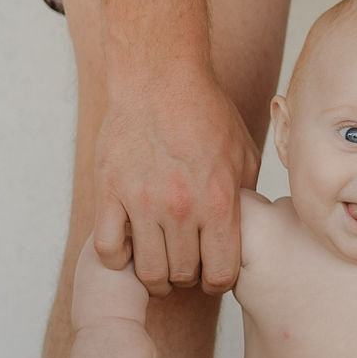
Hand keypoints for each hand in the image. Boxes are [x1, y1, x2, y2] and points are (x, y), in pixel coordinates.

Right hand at [93, 69, 259, 297]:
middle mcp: (181, 208)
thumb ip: (245, 198)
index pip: (221, 274)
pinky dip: (119, 258)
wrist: (159, 76)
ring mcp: (142, 202)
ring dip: (154, 276)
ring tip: (157, 264)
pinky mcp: (110, 192)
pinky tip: (129, 246)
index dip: (217, 282)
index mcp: (218, 202)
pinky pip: (108, 249)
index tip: (211, 273)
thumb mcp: (243, 154)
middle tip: (184, 264)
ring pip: (148, 271)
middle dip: (187, 276)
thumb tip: (248, 229)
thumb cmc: (206, 112)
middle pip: (183, 275)